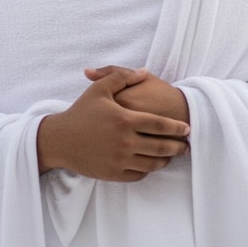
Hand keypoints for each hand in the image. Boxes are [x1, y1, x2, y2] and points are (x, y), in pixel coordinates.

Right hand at [36, 66, 190, 181]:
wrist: (60, 140)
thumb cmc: (80, 113)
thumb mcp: (99, 89)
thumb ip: (122, 77)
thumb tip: (143, 72)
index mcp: (125, 119)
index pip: (160, 125)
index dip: (177, 128)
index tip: (187, 129)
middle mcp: (126, 141)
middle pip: (162, 147)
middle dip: (178, 147)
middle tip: (186, 145)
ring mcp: (120, 159)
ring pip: (152, 164)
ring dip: (166, 160)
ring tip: (171, 156)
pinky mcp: (114, 173)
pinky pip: (139, 174)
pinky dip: (148, 170)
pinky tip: (150, 163)